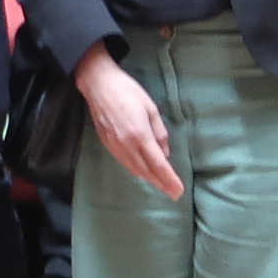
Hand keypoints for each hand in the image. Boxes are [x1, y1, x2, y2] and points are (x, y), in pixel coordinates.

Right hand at [76, 44, 182, 198]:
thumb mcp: (150, 108)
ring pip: (134, 169)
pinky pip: (123, 162)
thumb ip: (159, 132)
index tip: (178, 190)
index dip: (169, 179)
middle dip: (161, 184)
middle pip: (146, 171)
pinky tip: (141, 173)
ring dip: (148, 179)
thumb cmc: (128, 91)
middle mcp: (127, 145)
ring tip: (160, 186)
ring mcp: (114, 145)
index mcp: (140, 135)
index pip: (158, 164)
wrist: (98, 84)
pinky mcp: (106, 143)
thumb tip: (164, 152)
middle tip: (173, 194)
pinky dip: (135, 171)